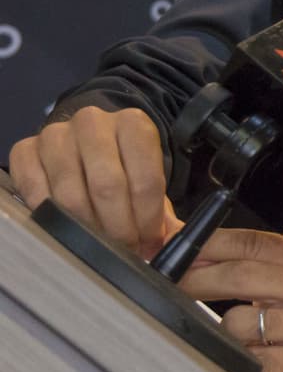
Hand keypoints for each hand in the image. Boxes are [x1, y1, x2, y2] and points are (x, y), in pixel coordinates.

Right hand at [8, 106, 180, 257]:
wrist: (84, 143)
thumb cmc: (122, 164)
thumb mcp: (147, 176)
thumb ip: (160, 207)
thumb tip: (169, 240)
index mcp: (134, 124)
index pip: (146, 180)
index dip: (148, 219)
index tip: (148, 242)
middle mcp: (93, 122)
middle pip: (107, 186)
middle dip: (119, 228)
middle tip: (124, 249)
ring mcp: (56, 134)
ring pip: (70, 194)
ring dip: (87, 228)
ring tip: (99, 244)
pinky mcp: (25, 149)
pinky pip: (34, 191)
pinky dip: (50, 217)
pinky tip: (65, 229)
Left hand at [180, 229, 282, 371]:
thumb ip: (257, 262)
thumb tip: (197, 251)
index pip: (254, 241)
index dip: (210, 247)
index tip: (181, 254)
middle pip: (243, 274)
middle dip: (200, 279)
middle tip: (177, 285)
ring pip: (240, 322)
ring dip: (230, 330)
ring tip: (246, 335)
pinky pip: (252, 360)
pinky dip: (245, 359)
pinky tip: (257, 355)